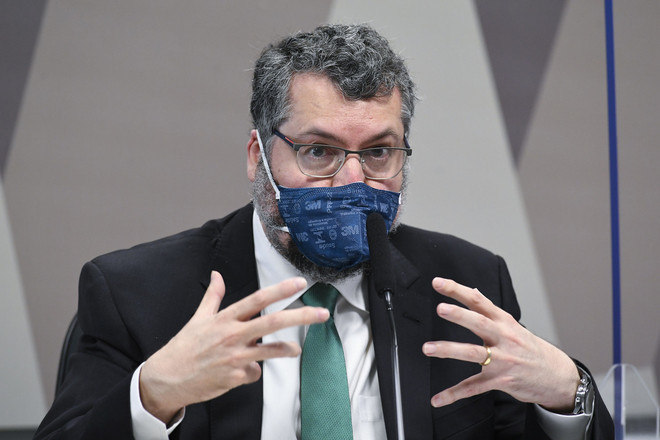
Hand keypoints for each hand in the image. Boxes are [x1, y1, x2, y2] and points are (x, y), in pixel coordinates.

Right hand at [139, 271, 328, 422]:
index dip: (280, 290)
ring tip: (295, 349)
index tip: (299, 283)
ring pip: (271, 351)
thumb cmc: (184, 347)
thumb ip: (213, 296)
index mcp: (225, 318)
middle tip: (321, 313)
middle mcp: (232, 335)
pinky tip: (242, 371)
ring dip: (287, 349)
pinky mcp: (235, 377)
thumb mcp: (198, 318)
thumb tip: (217, 275)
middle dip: (301, 316)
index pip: (257, 300)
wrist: (167, 378)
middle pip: (273, 322)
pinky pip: (254, 372)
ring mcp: (236, 357)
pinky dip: (253, 371)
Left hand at [423, 277, 579, 411]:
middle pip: (479, 323)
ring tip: (429, 348)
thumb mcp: (512, 325)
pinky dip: (454, 393)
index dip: (458, 290)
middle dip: (460, 315)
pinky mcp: (500, 381)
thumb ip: (490, 310)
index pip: (478, 301)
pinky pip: (473, 387)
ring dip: (449, 350)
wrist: (557, 376)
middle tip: (441, 308)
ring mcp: (502, 360)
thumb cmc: (530, 349)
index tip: (438, 283)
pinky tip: (438, 398)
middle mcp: (503, 338)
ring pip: (473, 353)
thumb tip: (473, 291)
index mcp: (504, 322)